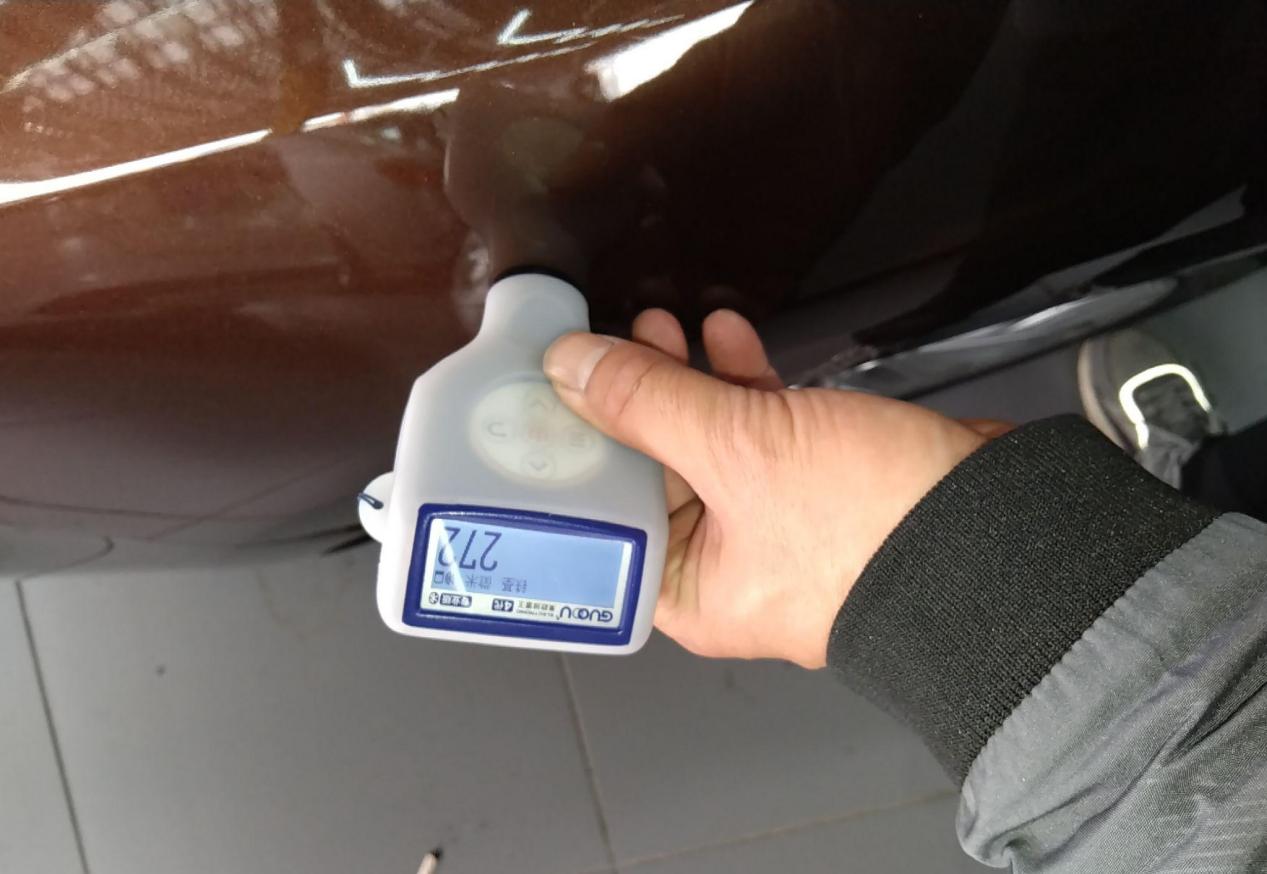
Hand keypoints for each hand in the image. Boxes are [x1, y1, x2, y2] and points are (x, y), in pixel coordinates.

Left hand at [544, 310, 990, 667]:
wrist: (1000, 525)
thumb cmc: (878, 531)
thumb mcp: (740, 452)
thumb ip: (649, 404)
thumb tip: (573, 369)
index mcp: (690, 591)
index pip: (603, 518)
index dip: (576, 453)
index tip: (557, 397)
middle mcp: (726, 565)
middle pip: (650, 472)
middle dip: (631, 401)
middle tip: (608, 345)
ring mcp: (773, 521)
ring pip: (705, 442)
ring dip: (683, 381)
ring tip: (662, 327)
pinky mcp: (816, 481)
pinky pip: (759, 430)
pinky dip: (740, 382)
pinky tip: (725, 338)